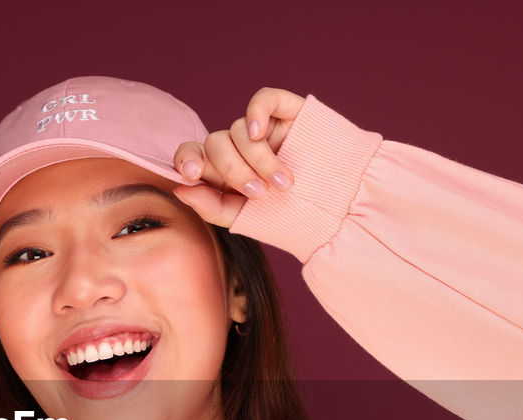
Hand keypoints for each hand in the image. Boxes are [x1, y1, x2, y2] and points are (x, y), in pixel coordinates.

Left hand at [171, 87, 305, 227]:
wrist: (343, 210)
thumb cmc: (294, 218)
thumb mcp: (247, 218)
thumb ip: (211, 206)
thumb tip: (180, 188)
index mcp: (224, 174)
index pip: (192, 156)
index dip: (186, 159)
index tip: (191, 174)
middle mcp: (240, 149)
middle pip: (214, 143)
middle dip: (233, 170)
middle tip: (258, 192)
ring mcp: (263, 130)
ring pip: (238, 129)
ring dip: (258, 159)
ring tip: (283, 183)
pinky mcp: (287, 113)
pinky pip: (262, 99)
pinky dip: (255, 112)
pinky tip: (258, 132)